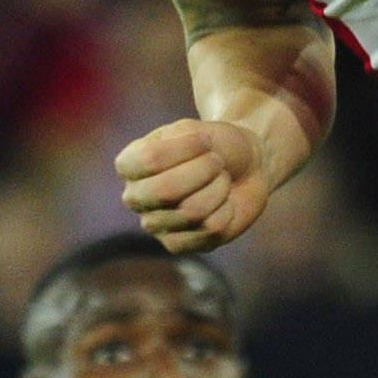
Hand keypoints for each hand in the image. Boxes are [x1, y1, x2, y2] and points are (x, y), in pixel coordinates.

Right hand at [115, 117, 273, 251]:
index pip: (150, 159)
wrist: (247, 168)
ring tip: (221, 181)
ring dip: (218, 188)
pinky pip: (210, 228)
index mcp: (130, 165)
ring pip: (192, 211)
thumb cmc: (216, 147)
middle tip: (217, 162)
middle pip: (165, 190)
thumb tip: (170, 189)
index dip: (186, 148)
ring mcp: (155, 224)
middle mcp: (136, 197)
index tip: (203, 141)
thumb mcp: (197, 132)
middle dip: (203, 171)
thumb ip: (179, 149)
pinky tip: (223, 203)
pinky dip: (227, 210)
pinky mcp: (178, 245)